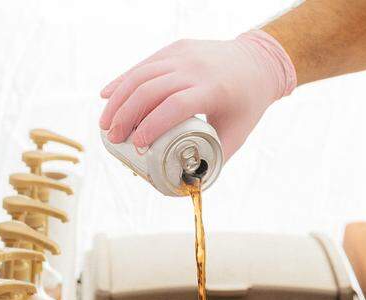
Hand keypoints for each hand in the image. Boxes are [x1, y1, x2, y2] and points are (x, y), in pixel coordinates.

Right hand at [99, 30, 296, 159]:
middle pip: (150, 89)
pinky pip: (145, 64)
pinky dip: (123, 80)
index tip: (137, 146)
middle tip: (113, 139)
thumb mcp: (238, 132)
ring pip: (142, 74)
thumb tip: (191, 186)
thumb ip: (215, 158)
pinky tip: (107, 96)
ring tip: (105, 124)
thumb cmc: (248, 103)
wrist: (259, 62)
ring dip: (118, 99)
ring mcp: (184, 54)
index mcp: (214, 89)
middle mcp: (196, 68)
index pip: (175, 106)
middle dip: (126, 116)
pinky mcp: (176, 48)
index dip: (151, 125)